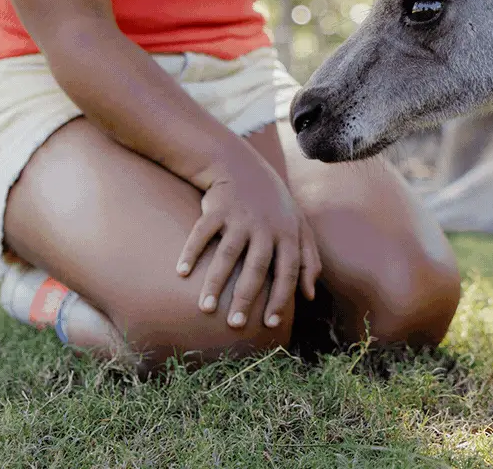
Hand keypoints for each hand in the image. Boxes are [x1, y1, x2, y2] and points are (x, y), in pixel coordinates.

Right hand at [177, 155, 320, 328]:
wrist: (242, 166)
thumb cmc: (275, 205)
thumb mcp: (299, 227)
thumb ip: (309, 259)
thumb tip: (311, 295)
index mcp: (288, 234)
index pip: (288, 271)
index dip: (280, 297)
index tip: (269, 324)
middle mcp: (266, 227)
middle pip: (257, 268)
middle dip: (245, 298)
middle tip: (234, 324)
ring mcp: (241, 217)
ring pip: (228, 255)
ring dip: (215, 283)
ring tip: (205, 308)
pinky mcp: (217, 209)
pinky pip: (202, 233)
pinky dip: (191, 252)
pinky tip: (181, 273)